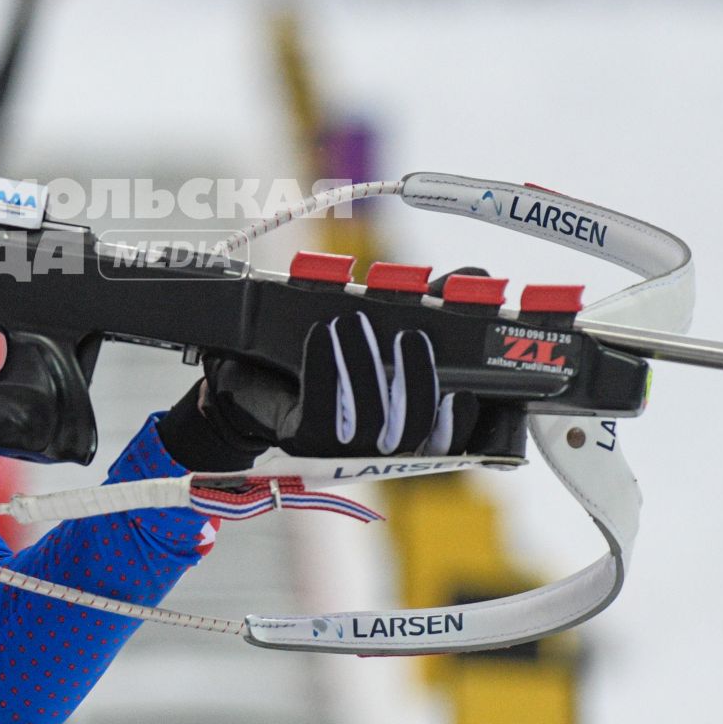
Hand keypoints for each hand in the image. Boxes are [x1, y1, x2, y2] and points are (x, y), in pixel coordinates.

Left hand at [158, 276, 525, 470]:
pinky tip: (320, 333)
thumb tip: (471, 274)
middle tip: (409, 334)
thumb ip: (429, 305)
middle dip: (415, 380)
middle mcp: (377, 447)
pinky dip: (323, 368)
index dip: (461, 423)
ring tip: (352, 320)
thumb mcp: (382, 326)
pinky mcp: (301, 440)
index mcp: (406, 428)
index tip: (463, 391)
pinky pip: (319, 410)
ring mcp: (338, 450)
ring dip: (363, 365)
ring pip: (367, 420)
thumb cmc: (323, 353)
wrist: (250, 377)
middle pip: (412, 431)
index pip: (448, 441)